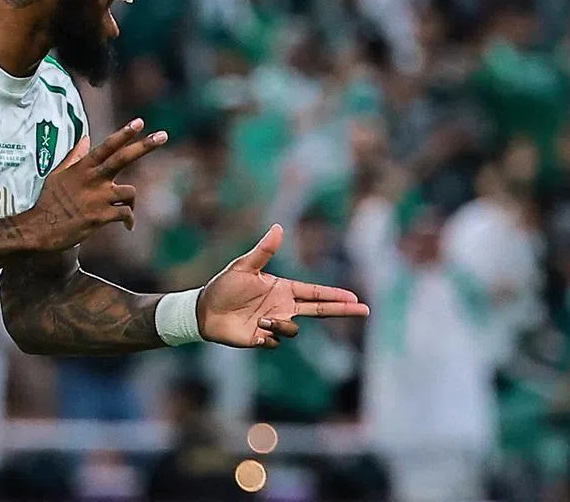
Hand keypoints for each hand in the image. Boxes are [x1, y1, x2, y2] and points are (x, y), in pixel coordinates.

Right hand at [25, 118, 166, 251]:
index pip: (106, 146)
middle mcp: (92, 179)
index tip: (140, 122)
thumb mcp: (58, 174)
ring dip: (132, 201)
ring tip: (127, 210)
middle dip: (144, 146)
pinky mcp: (100, 217)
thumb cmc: (49, 201)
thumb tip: (85, 138)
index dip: (124, 133)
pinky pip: (125, 214)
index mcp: (83, 167)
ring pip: (130, 192)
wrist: (40, 229)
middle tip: (163, 135)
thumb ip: (75, 156)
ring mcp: (97, 198)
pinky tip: (127, 225)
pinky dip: (129, 219)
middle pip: (123, 158)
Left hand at [197, 224, 369, 346]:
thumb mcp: (244, 266)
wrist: (204, 310)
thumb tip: (279, 227)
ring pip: (293, 330)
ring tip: (259, 318)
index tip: (355, 298)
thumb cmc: (224, 285)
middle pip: (319, 311)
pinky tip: (253, 331)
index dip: (335, 295)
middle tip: (365, 310)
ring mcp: (274, 324)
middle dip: (342, 310)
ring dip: (280, 324)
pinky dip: (267, 336)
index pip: (315, 293)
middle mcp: (282, 307)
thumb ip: (264, 250)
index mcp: (282, 289)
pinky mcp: (262, 339)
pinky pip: (275, 342)